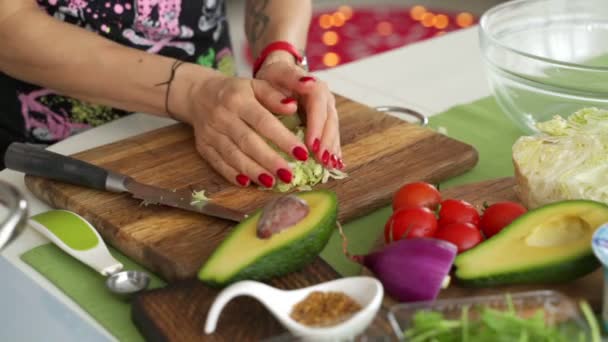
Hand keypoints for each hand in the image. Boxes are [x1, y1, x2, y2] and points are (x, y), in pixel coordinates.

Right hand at [186, 72, 309, 187]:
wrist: (199, 94)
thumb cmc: (236, 92)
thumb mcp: (255, 85)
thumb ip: (274, 95)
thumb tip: (293, 107)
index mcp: (238, 99)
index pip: (263, 121)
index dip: (282, 139)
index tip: (301, 153)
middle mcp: (223, 116)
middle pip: (248, 141)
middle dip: (269, 160)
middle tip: (288, 175)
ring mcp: (211, 133)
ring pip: (233, 155)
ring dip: (253, 171)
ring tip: (272, 182)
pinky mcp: (202, 146)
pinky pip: (217, 163)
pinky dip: (232, 174)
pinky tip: (247, 183)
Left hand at [254, 51, 343, 169]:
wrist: (279, 74)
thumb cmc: (276, 76)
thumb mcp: (280, 73)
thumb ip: (292, 77)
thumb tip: (309, 84)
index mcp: (315, 88)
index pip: (319, 108)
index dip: (317, 127)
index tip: (312, 146)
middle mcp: (325, 100)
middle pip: (330, 122)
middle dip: (327, 142)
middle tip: (322, 161)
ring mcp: (327, 111)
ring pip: (333, 131)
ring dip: (332, 149)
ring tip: (330, 166)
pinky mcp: (325, 121)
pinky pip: (331, 136)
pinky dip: (333, 150)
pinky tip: (334, 166)